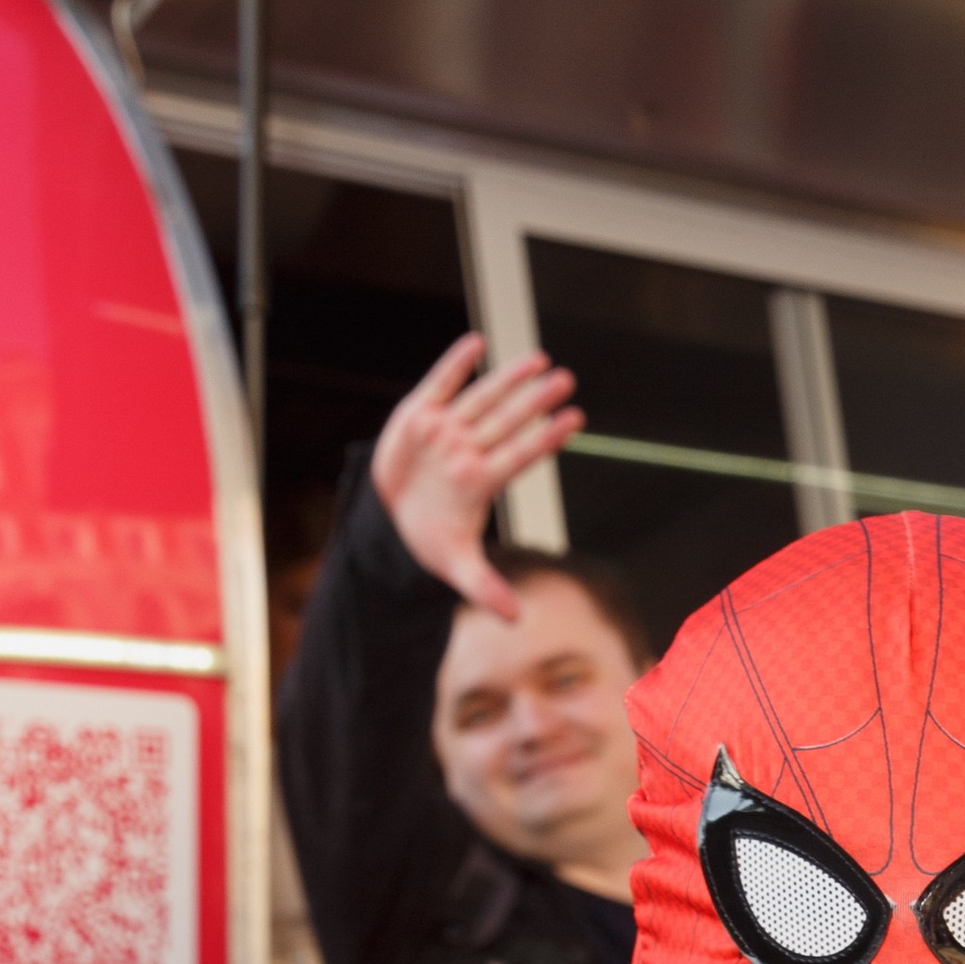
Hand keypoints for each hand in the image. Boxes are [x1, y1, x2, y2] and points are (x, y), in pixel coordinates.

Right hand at [372, 331, 580, 616]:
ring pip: (483, 399)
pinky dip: (455, 365)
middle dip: (536, 401)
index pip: (521, 456)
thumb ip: (485, 586)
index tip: (575, 421)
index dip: (546, 439)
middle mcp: (468, 450)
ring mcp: (446, 430)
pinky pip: (440, 385)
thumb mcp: (456, 564)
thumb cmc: (431, 537)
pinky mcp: (418, 414)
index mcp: (481, 481)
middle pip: (508, 422)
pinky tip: (477, 344)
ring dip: (508, 379)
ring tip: (539, 360)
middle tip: (566, 380)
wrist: (389, 517)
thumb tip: (515, 619)